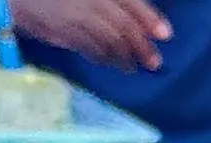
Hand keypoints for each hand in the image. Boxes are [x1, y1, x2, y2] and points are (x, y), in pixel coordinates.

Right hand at [7, 0, 164, 64]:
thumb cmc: (44, 1)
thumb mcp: (80, 0)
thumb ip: (106, 4)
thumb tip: (137, 24)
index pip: (129, 0)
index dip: (149, 17)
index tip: (166, 35)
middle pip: (123, 24)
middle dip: (140, 45)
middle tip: (153, 62)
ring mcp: (74, 14)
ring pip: (108, 39)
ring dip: (122, 56)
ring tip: (130, 67)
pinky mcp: (59, 28)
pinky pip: (88, 46)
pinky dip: (101, 57)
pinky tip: (108, 63)